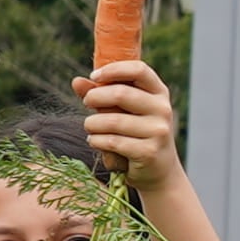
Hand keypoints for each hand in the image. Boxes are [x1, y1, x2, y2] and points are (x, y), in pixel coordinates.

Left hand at [80, 58, 176, 187]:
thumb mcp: (123, 111)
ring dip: (92, 124)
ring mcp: (158, 131)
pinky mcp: (149, 152)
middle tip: (86, 102)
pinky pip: (112, 141)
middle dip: (95, 97)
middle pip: (120, 93)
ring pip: (112, 120)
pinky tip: (95, 142)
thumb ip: (102, 94)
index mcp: (159, 93)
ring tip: (90, 128)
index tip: (94, 76)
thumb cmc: (136, 134)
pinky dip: (97, 141)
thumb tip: (76, 81)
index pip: (139, 69)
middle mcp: (163, 109)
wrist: (158, 171)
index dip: (113, 69)